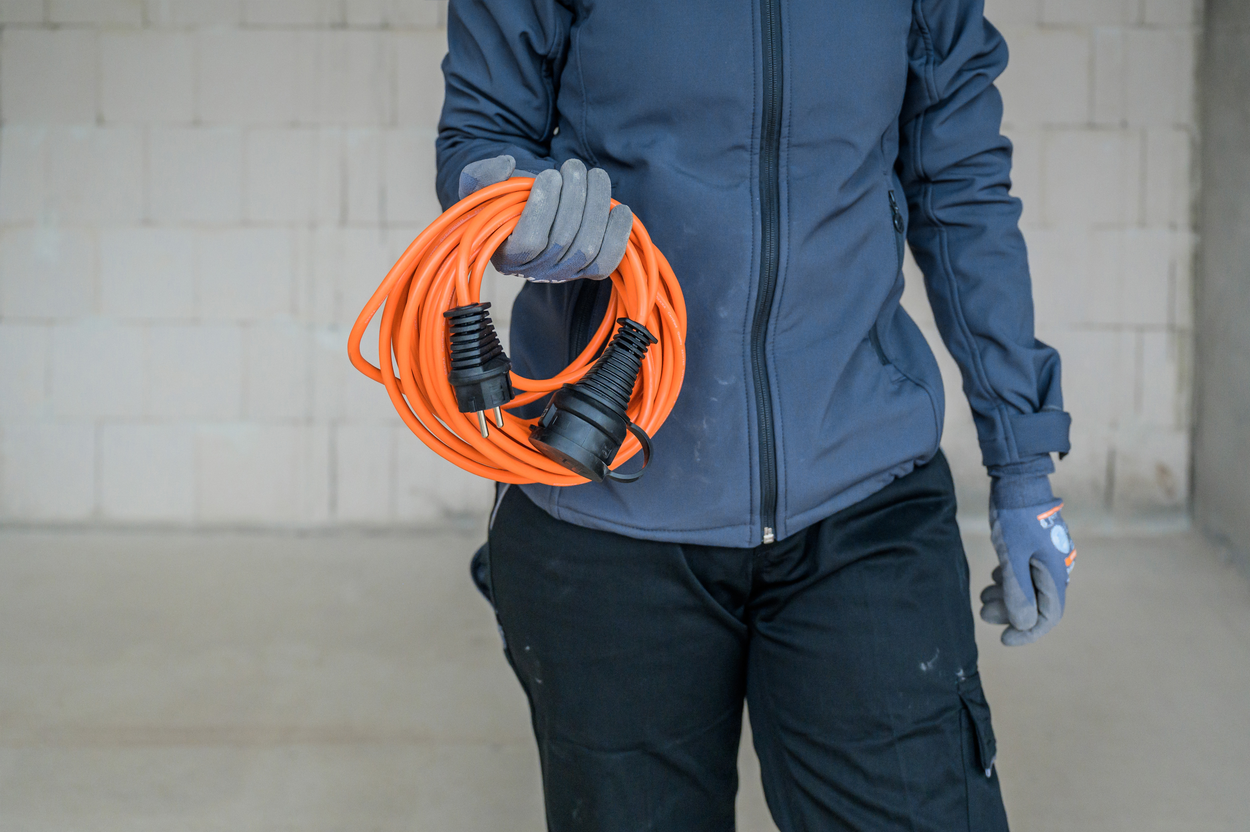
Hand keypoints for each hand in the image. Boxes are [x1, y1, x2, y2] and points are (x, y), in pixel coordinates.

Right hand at [458, 155, 632, 282]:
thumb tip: (506, 166)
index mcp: (506, 255)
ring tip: (595, 175)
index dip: (543, 207)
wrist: (534, 204)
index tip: (550, 175)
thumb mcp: (483, 182)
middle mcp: (536, 271)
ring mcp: (565, 273)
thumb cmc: (507, 194)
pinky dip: (618, 233)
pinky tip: (620, 208)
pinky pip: (609, 260)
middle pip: (564, 240)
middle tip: (574, 166)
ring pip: (589, 246)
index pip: (529, 241)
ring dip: (597, 205)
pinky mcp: (589, 269)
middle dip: (574, 197)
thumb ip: (482, 174)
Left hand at [980, 479, 1076, 645]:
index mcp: (1056, 574)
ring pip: (1029, 588)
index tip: (1005, 639)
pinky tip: (995, 577)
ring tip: (984, 596)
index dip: (1027, 632)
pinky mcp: (1036, 547)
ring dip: (1007, 596)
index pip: (1048, 616)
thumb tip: (1024, 623)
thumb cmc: (1015, 518)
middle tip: (984, 612)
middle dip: (1010, 612)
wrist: (1017, 482)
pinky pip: (1025, 573)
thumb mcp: (1013, 557)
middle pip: (1037, 604)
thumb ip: (1018, 591)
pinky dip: (1010, 580)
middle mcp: (1056, 568)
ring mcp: (1047, 557)